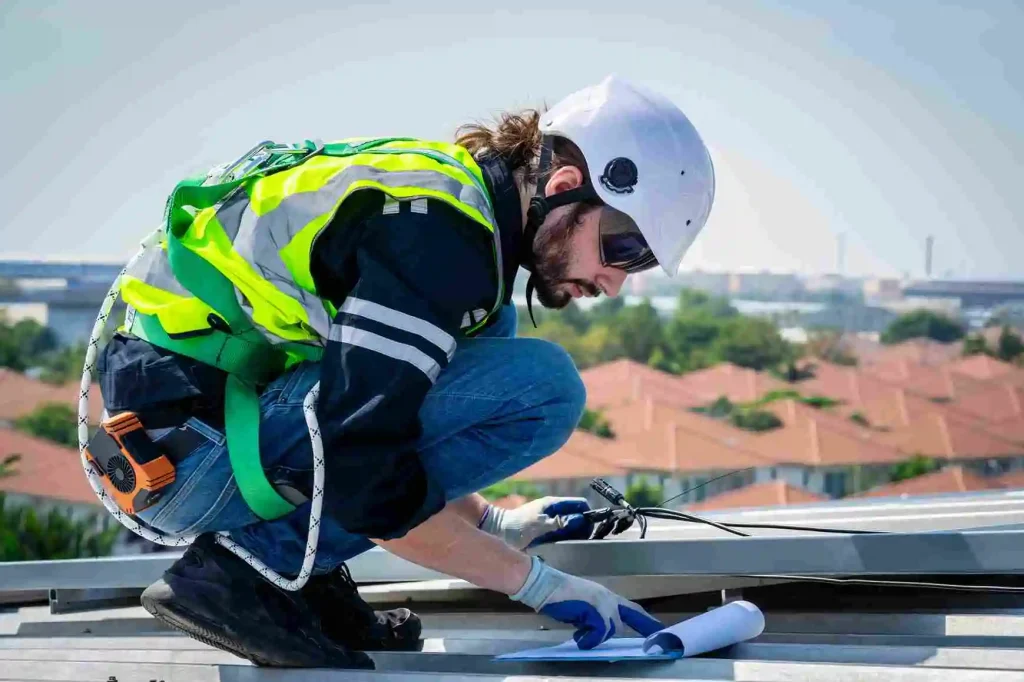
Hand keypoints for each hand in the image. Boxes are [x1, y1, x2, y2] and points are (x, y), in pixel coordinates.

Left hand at [478, 497, 592, 549]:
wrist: (497, 533)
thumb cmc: (516, 526)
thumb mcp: (539, 524)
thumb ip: (559, 522)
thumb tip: (580, 520)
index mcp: (554, 504)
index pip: (580, 505)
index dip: (588, 515)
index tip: (590, 529)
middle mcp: (555, 512)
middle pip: (579, 517)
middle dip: (583, 528)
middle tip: (583, 542)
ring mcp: (551, 522)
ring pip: (572, 528)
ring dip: (575, 536)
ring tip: (575, 547)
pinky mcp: (547, 533)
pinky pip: (563, 536)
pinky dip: (567, 542)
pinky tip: (565, 550)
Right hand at [510, 556, 662, 648]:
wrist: (545, 586)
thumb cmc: (558, 596)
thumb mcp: (582, 608)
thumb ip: (594, 618)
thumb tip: (599, 633)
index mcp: (606, 596)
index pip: (632, 610)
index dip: (646, 621)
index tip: (660, 630)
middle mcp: (608, 598)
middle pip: (624, 622)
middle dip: (633, 632)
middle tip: (649, 646)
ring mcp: (602, 603)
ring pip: (611, 629)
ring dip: (595, 636)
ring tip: (579, 633)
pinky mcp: (595, 610)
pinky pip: (599, 632)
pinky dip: (588, 638)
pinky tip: (577, 635)